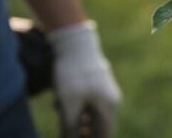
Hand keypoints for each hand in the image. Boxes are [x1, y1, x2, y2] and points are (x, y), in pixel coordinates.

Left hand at [49, 21, 120, 137]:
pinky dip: (76, 106)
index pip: (104, 135)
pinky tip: (60, 101)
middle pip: (97, 125)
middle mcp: (111, 100)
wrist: (75, 43)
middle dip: (81, 130)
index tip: (72, 137)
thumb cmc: (73, 75)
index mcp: (109, 107)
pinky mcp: (97, 83)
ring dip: (76, 118)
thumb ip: (70, 128)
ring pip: (91, 114)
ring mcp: (105, 90)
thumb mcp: (68, 105)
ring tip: (59, 110)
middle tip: (64, 129)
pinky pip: (88, 102)